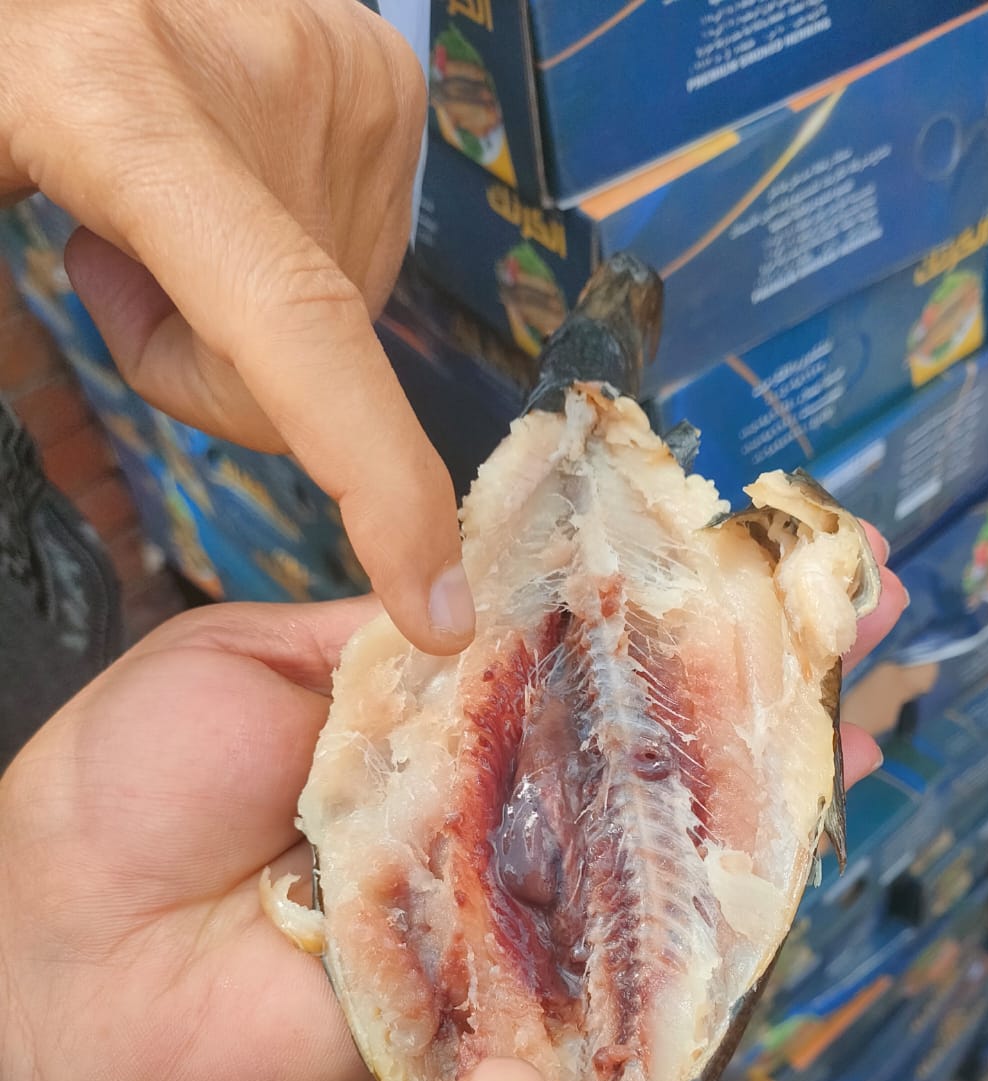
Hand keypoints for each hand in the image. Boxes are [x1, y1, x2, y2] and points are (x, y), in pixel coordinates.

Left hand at [0, 0, 469, 652]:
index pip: (291, 324)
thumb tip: (85, 391)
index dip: (372, 478)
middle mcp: (273, 87)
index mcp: (123, 106)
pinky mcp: (389, 88)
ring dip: (250, 315)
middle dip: (208, 374)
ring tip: (166, 210)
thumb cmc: (24, 56)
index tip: (436, 607)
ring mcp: (351, 85)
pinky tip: (228, 176)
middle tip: (111, 267)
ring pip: (337, 328)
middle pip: (297, 369)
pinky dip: (291, 255)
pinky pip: (360, 264)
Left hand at [0, 532, 902, 1080]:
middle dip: (744, 681)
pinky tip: (779, 857)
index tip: (757, 545)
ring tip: (855, 715)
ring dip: (748, 784)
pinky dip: (690, 916)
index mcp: (416, 707)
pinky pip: (604, 954)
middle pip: (630, 738)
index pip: (566, 638)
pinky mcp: (497, 993)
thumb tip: (493, 592)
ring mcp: (498, 896)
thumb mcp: (244, 660)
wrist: (59, 968)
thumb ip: (380, 630)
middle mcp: (477, 798)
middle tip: (867, 619)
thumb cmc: (120, 798)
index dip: (659, 592)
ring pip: (640, 842)